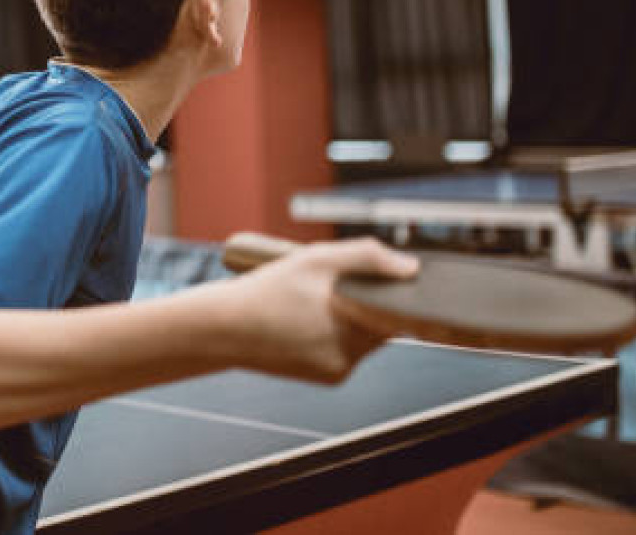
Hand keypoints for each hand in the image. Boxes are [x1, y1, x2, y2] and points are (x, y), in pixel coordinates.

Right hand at [223, 238, 419, 383]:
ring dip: (351, 320)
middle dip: (365, 304)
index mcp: (355, 323)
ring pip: (364, 337)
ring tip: (313, 305)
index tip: (384, 282)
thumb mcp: (316, 259)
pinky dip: (336, 336)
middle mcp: (352, 354)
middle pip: (382, 323)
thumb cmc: (266, 291)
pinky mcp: (329, 378)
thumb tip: (410, 268)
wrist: (225, 329)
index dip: (394, 293)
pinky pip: (346, 352)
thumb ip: (367, 257)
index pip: (402, 310)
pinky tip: (308, 324)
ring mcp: (340, 369)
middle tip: (330, 288)